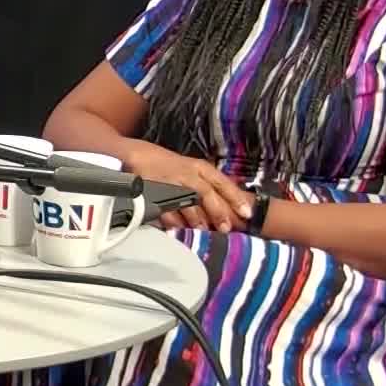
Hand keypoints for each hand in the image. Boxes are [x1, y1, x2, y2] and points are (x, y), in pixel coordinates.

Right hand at [127, 142, 253, 232]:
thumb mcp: (193, 171)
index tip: (247, 214)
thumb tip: (228, 211)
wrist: (138, 155)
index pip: (222, 183)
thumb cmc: (170, 166)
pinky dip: (172, 218)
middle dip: (217, 211)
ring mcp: (171, 181)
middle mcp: (187, 174)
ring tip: (202, 230)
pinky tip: (177, 227)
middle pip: (207, 192)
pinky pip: (164, 206)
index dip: (235, 198)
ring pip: (187, 200)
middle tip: (226, 227)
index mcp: (200, 168)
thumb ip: (209, 188)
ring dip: (196, 217)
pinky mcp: (154, 189)